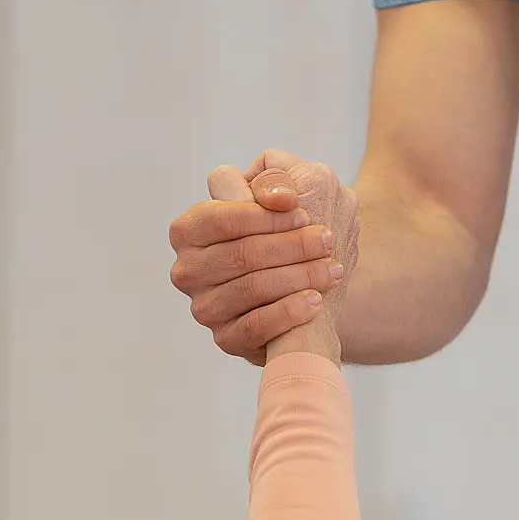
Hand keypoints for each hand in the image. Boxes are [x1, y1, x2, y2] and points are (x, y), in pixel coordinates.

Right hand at [170, 150, 358, 362]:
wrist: (305, 295)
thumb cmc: (290, 236)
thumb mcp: (286, 197)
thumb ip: (277, 180)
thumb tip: (281, 197)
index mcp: (190, 228)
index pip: (223, 218)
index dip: (265, 215)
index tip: (304, 213)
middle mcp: (188, 269)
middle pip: (241, 254)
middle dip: (290, 245)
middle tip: (326, 240)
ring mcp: (204, 307)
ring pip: (251, 288)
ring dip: (298, 276)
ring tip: (331, 269)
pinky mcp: (226, 339)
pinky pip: (255, 327)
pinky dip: (288, 311)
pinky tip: (315, 300)